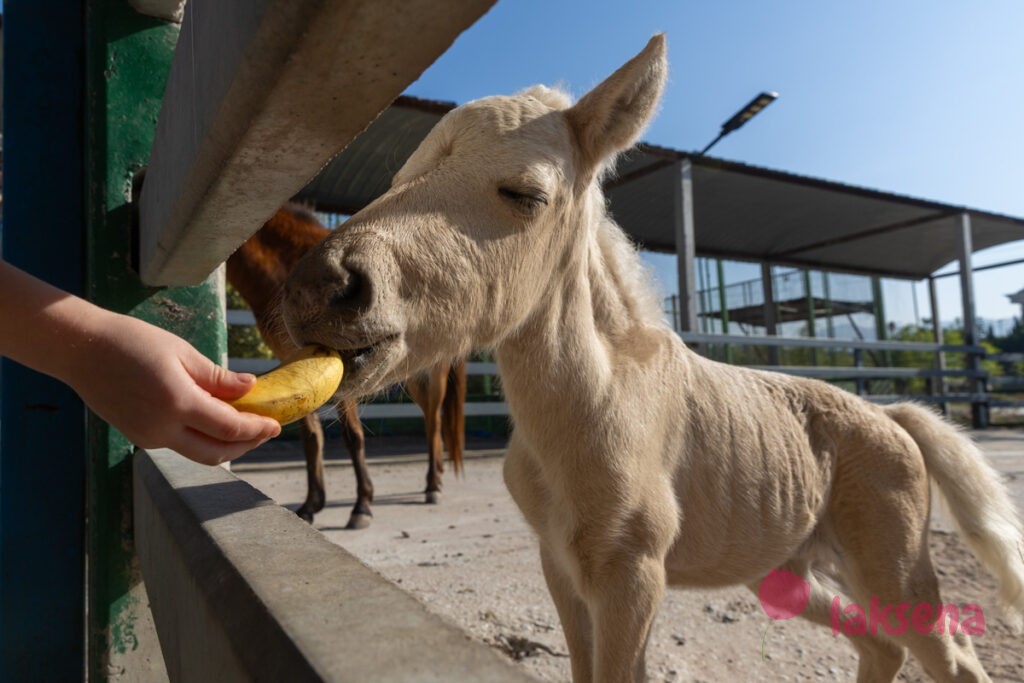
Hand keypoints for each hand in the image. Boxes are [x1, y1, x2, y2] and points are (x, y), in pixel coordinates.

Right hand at [64, 311, 280, 464]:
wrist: (80, 349)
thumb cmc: (132, 342)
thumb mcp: (182, 352)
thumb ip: (218, 377)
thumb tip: (251, 388)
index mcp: (177, 403)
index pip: (229, 428)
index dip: (257, 429)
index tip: (276, 424)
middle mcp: (162, 428)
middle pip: (217, 453)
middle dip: (246, 445)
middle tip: (266, 430)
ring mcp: (148, 437)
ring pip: (198, 453)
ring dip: (226, 445)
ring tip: (245, 425)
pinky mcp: (138, 436)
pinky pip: (179, 444)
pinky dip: (202, 437)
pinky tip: (213, 419)